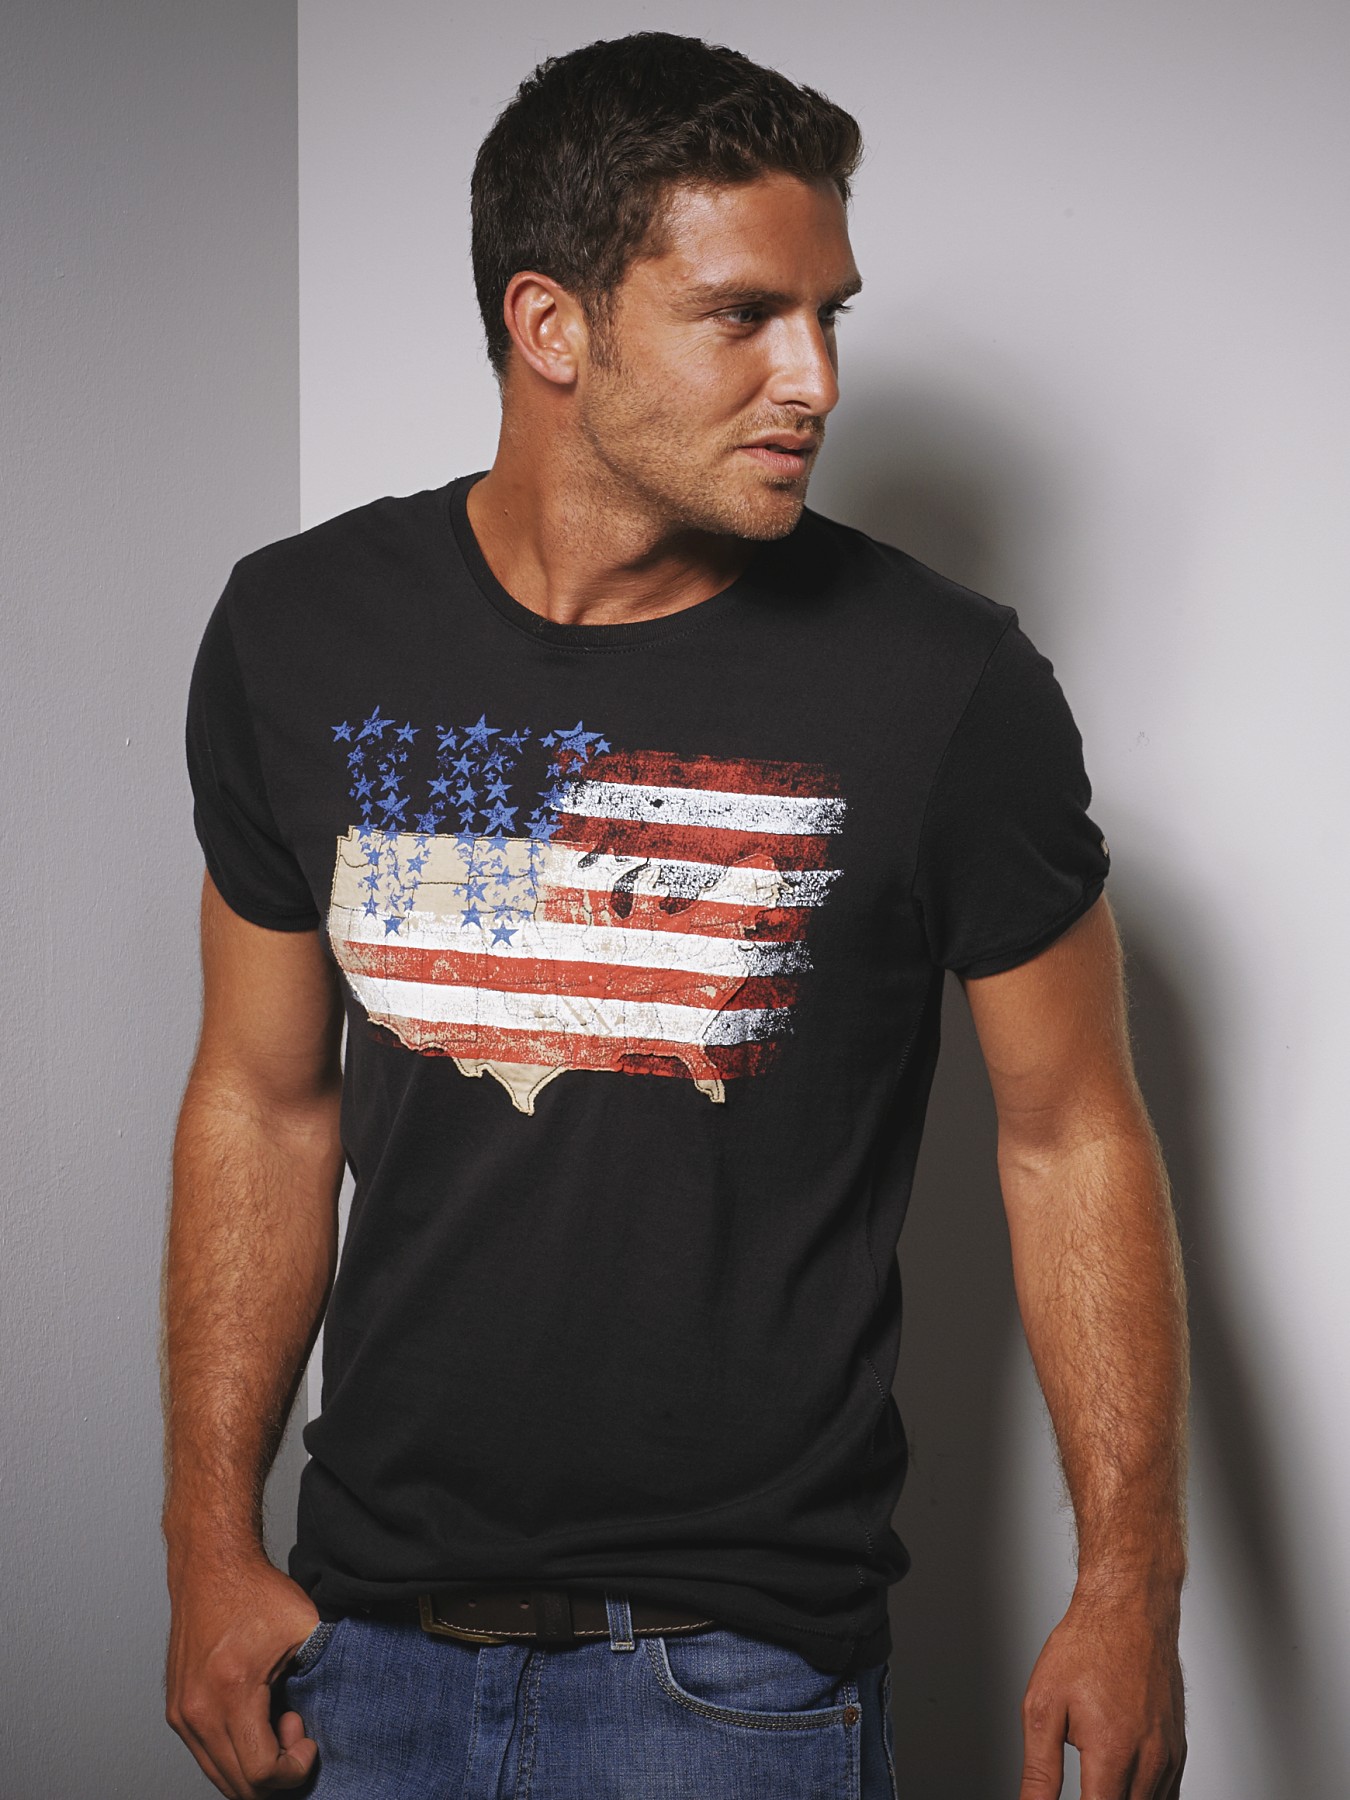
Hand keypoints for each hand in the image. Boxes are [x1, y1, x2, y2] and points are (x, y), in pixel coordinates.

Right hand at [165, 1547, 321, 1797]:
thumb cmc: (254, 1591)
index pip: (260, 1773)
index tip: (308, 1739)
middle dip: (276, 1773)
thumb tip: (355, 1694)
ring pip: (221, 1777)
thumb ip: (330, 1663)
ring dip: (255, 1765)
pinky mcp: (178, 1712)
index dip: (294, 1769)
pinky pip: (208, 1756)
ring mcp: (183, 1715)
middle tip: (295, 1727)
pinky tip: (257, 1719)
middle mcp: (198, 1711)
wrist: (210, 1566)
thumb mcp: (305, 1624)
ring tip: (278, 1720)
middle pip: (239, 1787)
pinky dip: (237, 1753)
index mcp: (231, 1691)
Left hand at [1018, 1586, 1185, 1799]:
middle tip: (1080, 1786)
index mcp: (1112, 1753)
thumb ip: (1039, 1771)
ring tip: (1094, 1784)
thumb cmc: (1085, 1647)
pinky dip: (1144, 1798)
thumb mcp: (1042, 1706)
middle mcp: (1148, 1760)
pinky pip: (1167, 1795)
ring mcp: (1169, 1756)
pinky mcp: (1178, 1748)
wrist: (1129, 1608)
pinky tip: (1121, 1789)